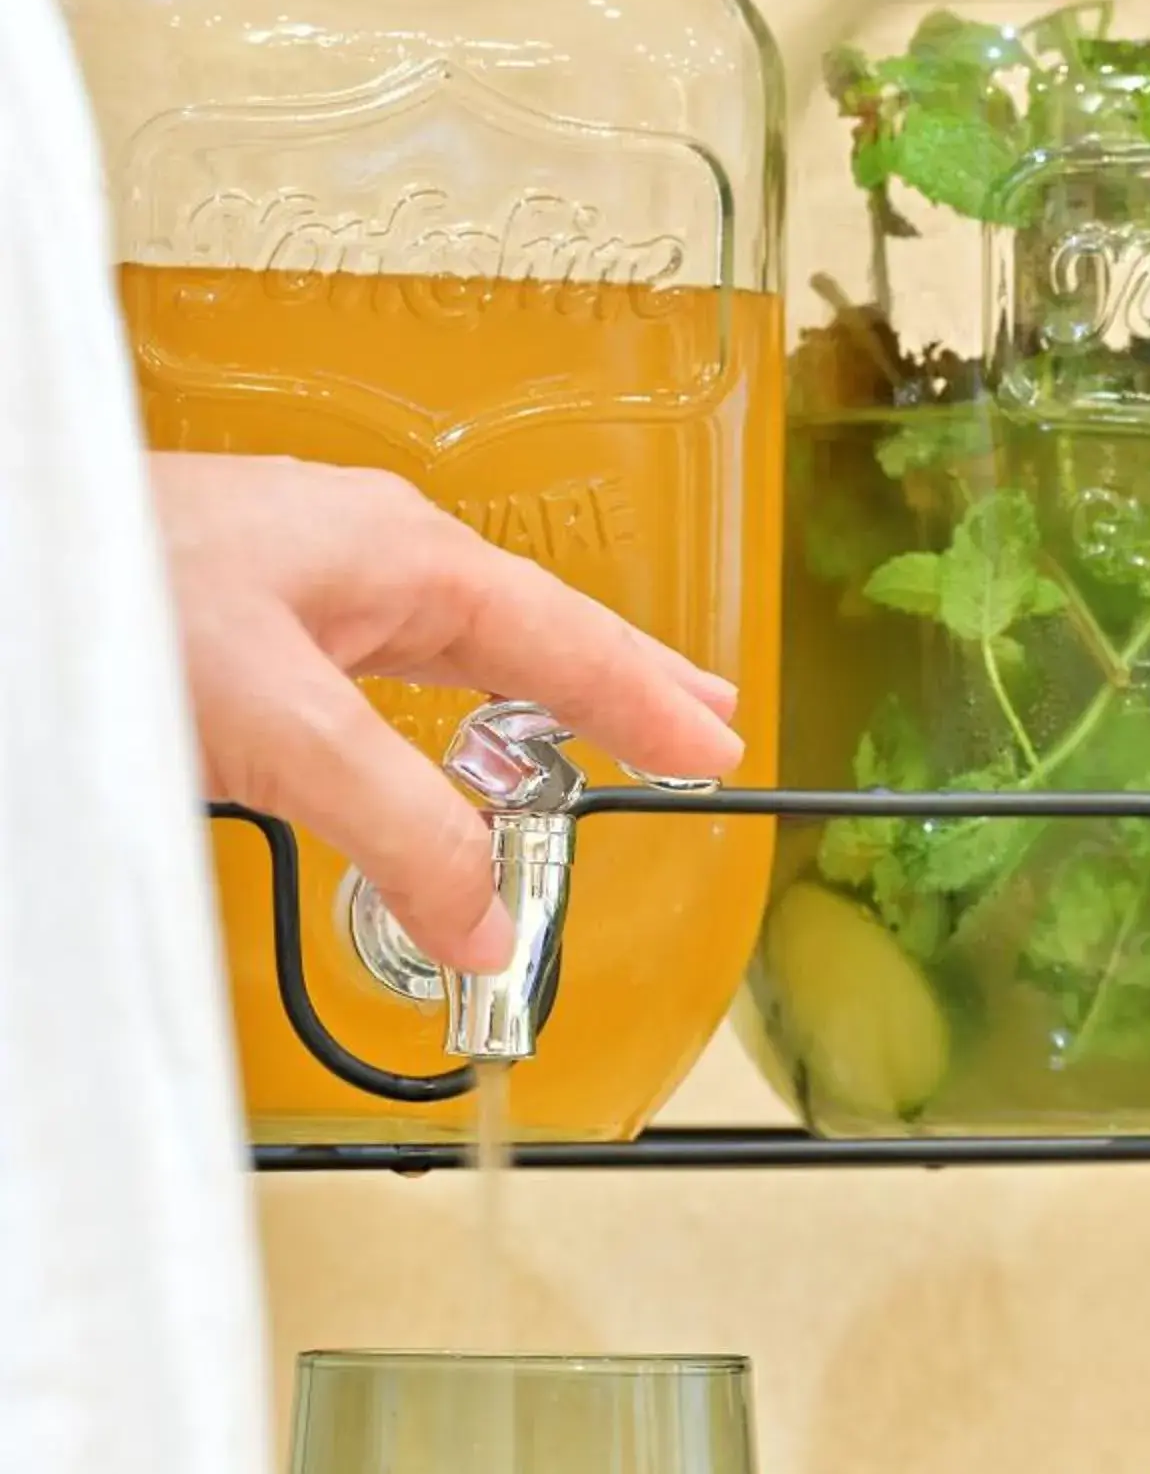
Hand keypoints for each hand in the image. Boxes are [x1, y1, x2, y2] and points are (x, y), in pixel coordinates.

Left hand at [150, 452, 746, 971]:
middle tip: (700, 725)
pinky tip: (438, 728)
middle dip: (621, 680)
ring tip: (600, 729)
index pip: (567, 641)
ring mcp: (300, 576)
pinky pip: (388, 661)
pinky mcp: (240, 611)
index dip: (650, 704)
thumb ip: (400, 828)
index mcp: (400, 554)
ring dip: (538, 690)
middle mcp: (362, 553)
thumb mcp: (279, 727)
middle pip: (529, 626)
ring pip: (457, 641)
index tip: (720, 752)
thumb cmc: (105, 590)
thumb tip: (492, 921)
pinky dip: (450, 701)